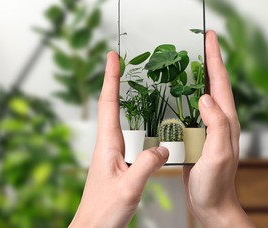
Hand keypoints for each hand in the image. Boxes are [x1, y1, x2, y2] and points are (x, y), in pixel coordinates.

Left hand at [69, 52, 168, 226]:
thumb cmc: (103, 211)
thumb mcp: (129, 188)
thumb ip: (147, 166)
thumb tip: (163, 147)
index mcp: (107, 145)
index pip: (108, 103)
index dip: (110, 78)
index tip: (112, 57)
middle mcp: (108, 144)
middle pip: (111, 105)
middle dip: (116, 80)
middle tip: (123, 61)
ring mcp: (113, 152)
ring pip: (120, 119)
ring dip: (124, 98)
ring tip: (134, 83)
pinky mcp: (119, 162)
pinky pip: (129, 135)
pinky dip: (136, 122)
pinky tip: (147, 125)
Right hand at [183, 31, 253, 226]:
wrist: (211, 203)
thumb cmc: (216, 183)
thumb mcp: (218, 153)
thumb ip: (217, 124)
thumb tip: (206, 96)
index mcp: (226, 120)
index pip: (221, 81)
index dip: (215, 57)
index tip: (210, 36)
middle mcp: (219, 120)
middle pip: (213, 82)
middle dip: (206, 59)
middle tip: (195, 41)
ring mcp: (207, 127)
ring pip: (201, 93)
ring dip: (194, 75)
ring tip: (182, 60)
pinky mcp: (197, 135)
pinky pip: (190, 109)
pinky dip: (183, 96)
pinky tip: (173, 93)